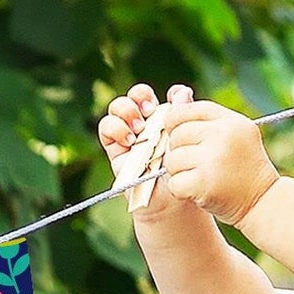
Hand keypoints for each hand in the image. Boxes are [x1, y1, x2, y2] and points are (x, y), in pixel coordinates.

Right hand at [97, 81, 193, 217]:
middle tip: (150, 109)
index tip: (173, 99)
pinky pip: (106, 128)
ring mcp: (129, 135)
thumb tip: (182, 91)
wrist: (172, 202)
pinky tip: (129, 139)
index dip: (165, 92)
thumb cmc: (183, 174)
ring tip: (140, 127)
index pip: (158, 95)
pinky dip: (115, 127)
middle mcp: (145, 124)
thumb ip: (184, 117)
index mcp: (165, 119)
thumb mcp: (187, 143)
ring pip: (118, 107)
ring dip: (127, 110)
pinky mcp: (115, 149)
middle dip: (140, 95)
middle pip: (136, 96)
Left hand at [163, 97, 281, 225]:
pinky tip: (197, 191)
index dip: (176, 123)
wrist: (263, 203)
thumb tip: (176, 93)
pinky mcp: (204, 183)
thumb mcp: (233, 135)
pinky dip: (181, 191)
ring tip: (199, 178)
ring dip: (179, 173)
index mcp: (230, 121)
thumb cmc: (244, 168)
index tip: (180, 136)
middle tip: (195, 164)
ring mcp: (213, 159)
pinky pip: (174, 183)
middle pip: (176, 135)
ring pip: (172, 160)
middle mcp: (222, 136)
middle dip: (178, 151)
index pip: (187, 111)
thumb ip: (204, 117)